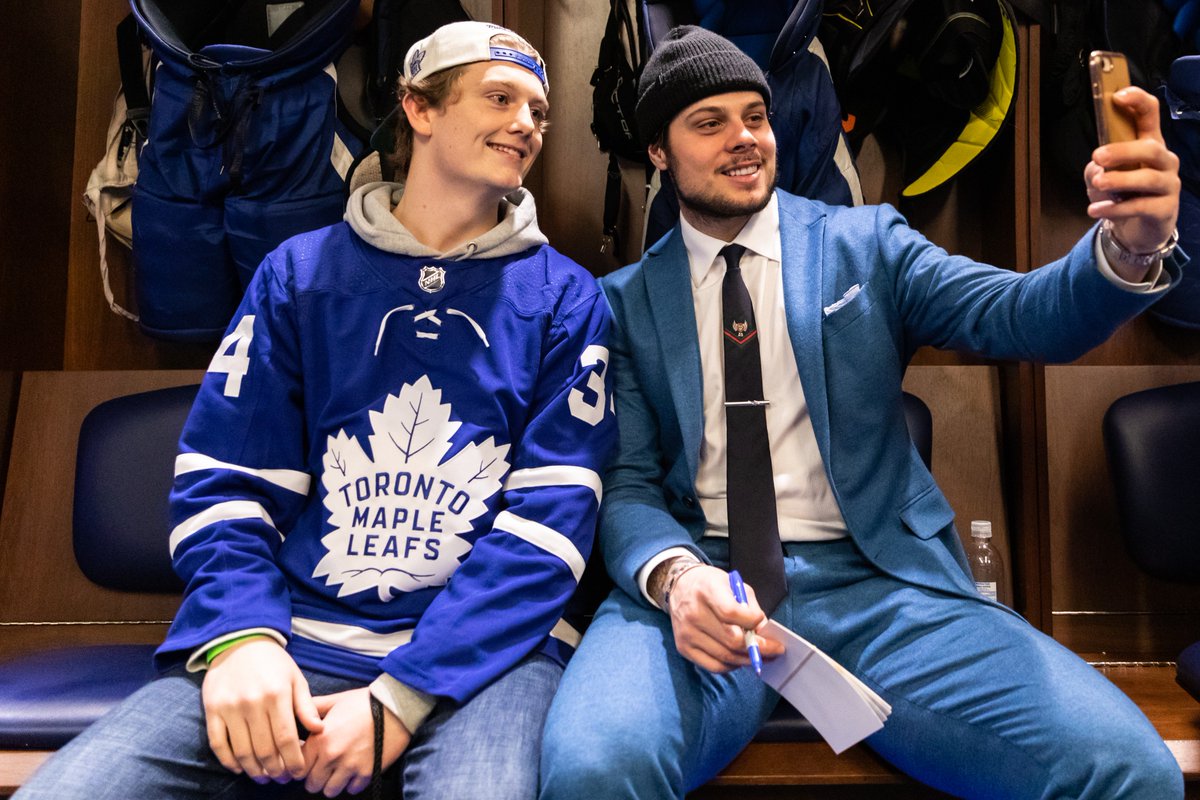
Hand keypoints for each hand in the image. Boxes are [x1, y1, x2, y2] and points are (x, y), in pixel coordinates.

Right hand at [202, 637, 323, 782]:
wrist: (239, 641)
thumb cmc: (273, 662)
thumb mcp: (295, 677)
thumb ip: (306, 705)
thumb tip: (318, 730)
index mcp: (277, 694)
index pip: (287, 738)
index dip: (293, 761)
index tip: (298, 773)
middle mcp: (253, 703)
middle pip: (265, 749)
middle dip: (276, 770)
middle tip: (282, 779)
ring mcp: (230, 708)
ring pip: (242, 751)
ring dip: (254, 770)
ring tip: (264, 778)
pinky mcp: (212, 710)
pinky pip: (218, 744)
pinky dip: (229, 761)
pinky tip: (239, 768)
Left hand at [301, 688, 409, 796]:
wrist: (395, 706)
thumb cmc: (363, 702)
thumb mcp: (334, 701)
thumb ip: (312, 709)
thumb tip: (296, 711)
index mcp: (320, 739)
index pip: (298, 768)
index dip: (301, 766)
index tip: (308, 762)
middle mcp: (332, 756)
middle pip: (312, 784)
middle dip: (316, 777)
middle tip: (323, 768)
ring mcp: (350, 767)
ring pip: (330, 791)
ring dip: (332, 783)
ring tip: (339, 771)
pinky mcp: (367, 773)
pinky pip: (352, 790)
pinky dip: (352, 783)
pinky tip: (355, 770)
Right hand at [665, 565, 783, 672]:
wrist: (680, 586)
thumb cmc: (712, 585)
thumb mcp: (734, 585)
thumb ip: (751, 608)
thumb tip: (764, 635)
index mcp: (707, 591)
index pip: (732, 613)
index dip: (752, 621)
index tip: (761, 622)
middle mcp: (694, 613)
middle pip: (732, 640)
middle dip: (758, 648)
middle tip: (774, 650)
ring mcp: (687, 633)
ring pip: (725, 657)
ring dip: (748, 660)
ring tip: (761, 656)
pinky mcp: (683, 648)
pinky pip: (713, 666)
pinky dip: (731, 666)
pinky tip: (739, 659)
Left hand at [1085, 87, 1180, 261]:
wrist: (1136, 230)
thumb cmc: (1121, 194)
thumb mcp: (1103, 176)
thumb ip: (1097, 166)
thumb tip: (1097, 166)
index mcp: (1149, 144)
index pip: (1150, 115)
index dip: (1138, 101)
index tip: (1118, 96)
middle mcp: (1164, 160)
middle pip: (1151, 147)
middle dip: (1123, 150)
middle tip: (1097, 156)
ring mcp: (1168, 185)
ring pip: (1148, 177)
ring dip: (1119, 180)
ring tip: (1097, 183)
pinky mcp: (1165, 209)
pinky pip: (1141, 206)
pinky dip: (1115, 208)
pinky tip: (1095, 210)